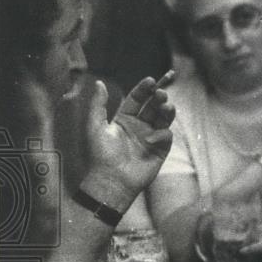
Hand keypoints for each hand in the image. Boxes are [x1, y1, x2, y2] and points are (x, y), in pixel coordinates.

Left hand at [83, 75, 174, 210]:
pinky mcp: (160, 150)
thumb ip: (98, 104)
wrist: (111, 180)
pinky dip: (162, 134)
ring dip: (167, 110)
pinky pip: (166, 136)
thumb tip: (98, 82)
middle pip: (153, 106)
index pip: (137, 99)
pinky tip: (153, 137)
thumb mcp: (94, 126)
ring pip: (163, 118)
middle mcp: (139, 126)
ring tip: (167, 106)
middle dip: (158, 97)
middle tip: (160, 93)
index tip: (150, 81)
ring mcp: (151, 137)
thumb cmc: (100, 155)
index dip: (144, 89)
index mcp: (124, 119)